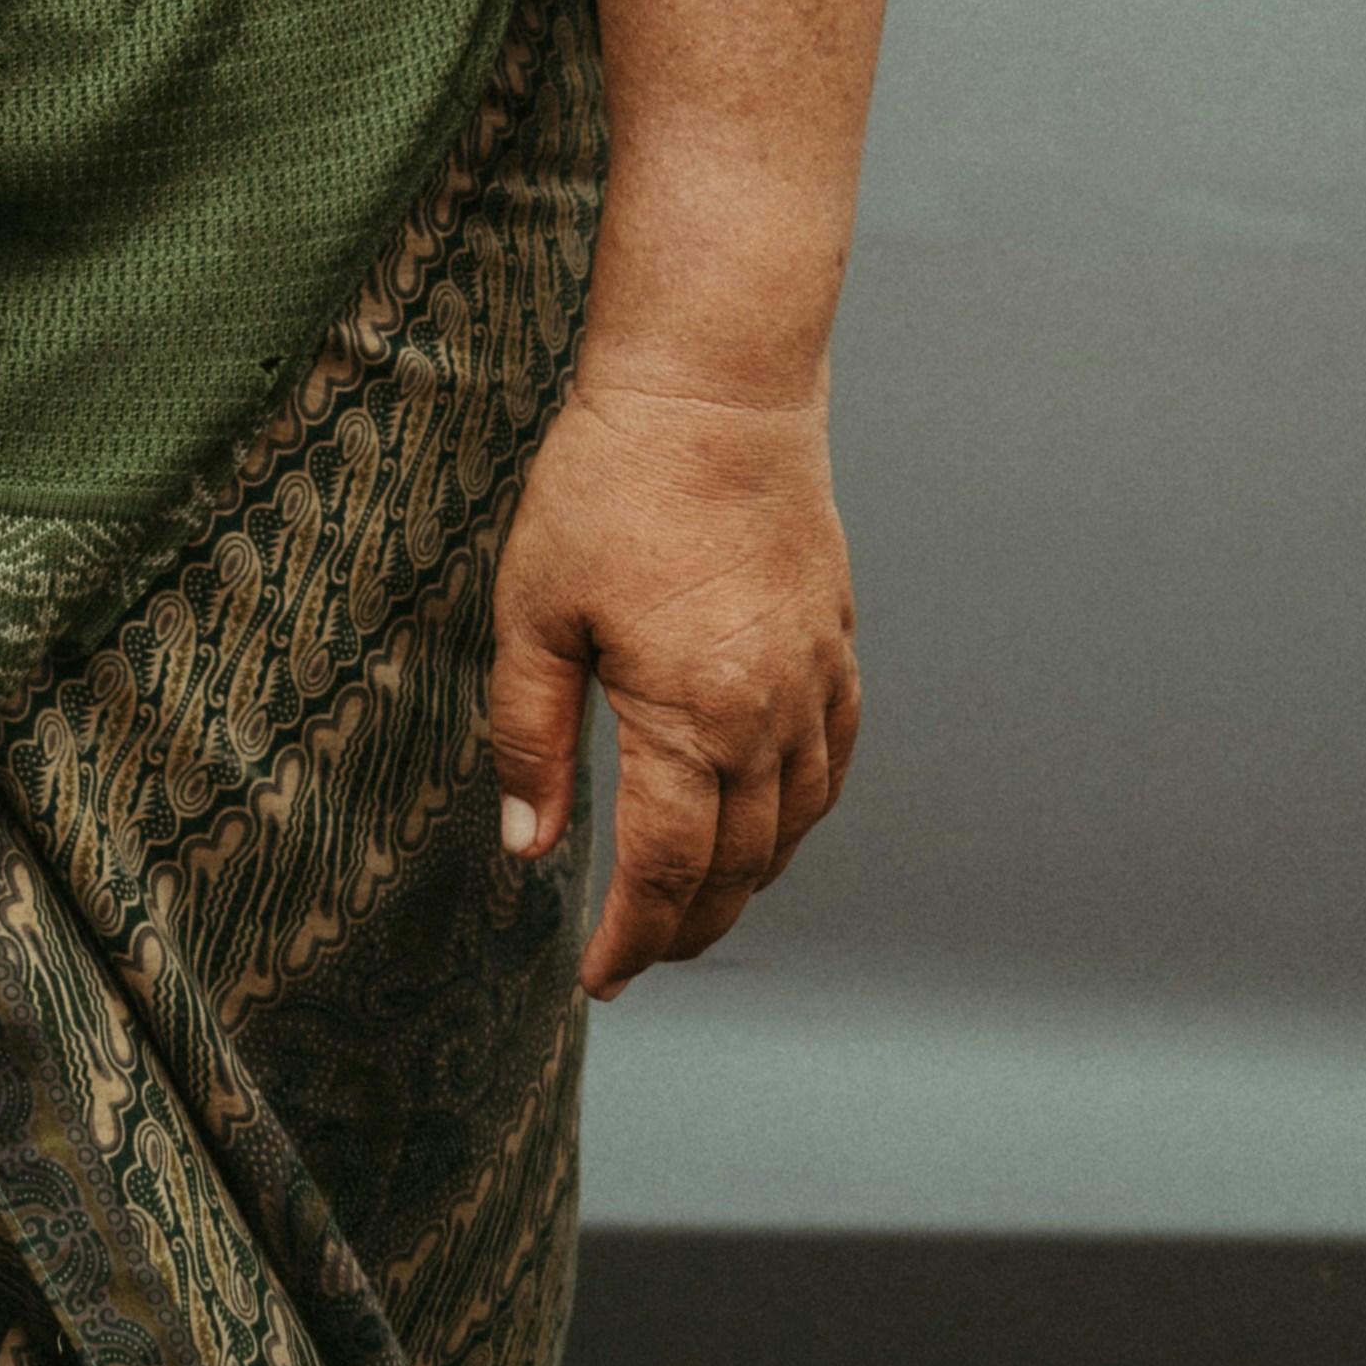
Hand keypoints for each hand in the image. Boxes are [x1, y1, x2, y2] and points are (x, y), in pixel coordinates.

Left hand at [485, 360, 862, 996]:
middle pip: (738, 867)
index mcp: (691, 719)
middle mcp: (769, 718)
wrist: (714, 388)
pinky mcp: (836, 643)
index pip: (666, 873)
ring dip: (747, 881)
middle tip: (639, 956)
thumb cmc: (610, 486)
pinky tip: (770, 821)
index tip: (599, 977)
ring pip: (795, 826)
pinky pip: (832, 762)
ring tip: (693, 905)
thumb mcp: (533, 610)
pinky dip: (801, 813)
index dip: (633, 939)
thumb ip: (528, 738)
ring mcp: (815, 681)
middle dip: (686, 927)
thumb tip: (530, 849)